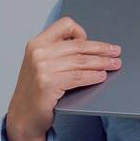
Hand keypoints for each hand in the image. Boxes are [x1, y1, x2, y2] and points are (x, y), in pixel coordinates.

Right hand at [6, 16, 121, 140]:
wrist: (23, 116)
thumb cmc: (36, 91)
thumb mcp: (41, 64)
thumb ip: (58, 52)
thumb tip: (89, 46)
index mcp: (37, 43)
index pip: (65, 25)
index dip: (81, 32)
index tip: (91, 42)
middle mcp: (38, 52)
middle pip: (79, 46)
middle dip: (102, 49)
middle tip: (116, 52)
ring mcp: (42, 68)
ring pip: (82, 61)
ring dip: (103, 63)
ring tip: (114, 64)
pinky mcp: (48, 83)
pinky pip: (79, 77)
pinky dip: (94, 76)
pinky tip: (102, 76)